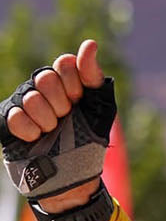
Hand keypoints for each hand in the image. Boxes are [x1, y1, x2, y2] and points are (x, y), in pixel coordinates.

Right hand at [2, 39, 109, 211]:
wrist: (73, 177)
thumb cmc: (89, 143)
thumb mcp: (100, 109)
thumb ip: (93, 76)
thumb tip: (89, 43)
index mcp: (66, 82)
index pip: (65, 64)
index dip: (76, 86)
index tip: (81, 103)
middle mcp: (42, 90)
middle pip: (45, 77)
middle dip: (62, 104)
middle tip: (66, 120)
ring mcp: (24, 105)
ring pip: (30, 97)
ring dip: (47, 121)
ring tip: (52, 133)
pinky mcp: (9, 122)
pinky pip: (16, 116)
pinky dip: (32, 132)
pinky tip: (37, 140)